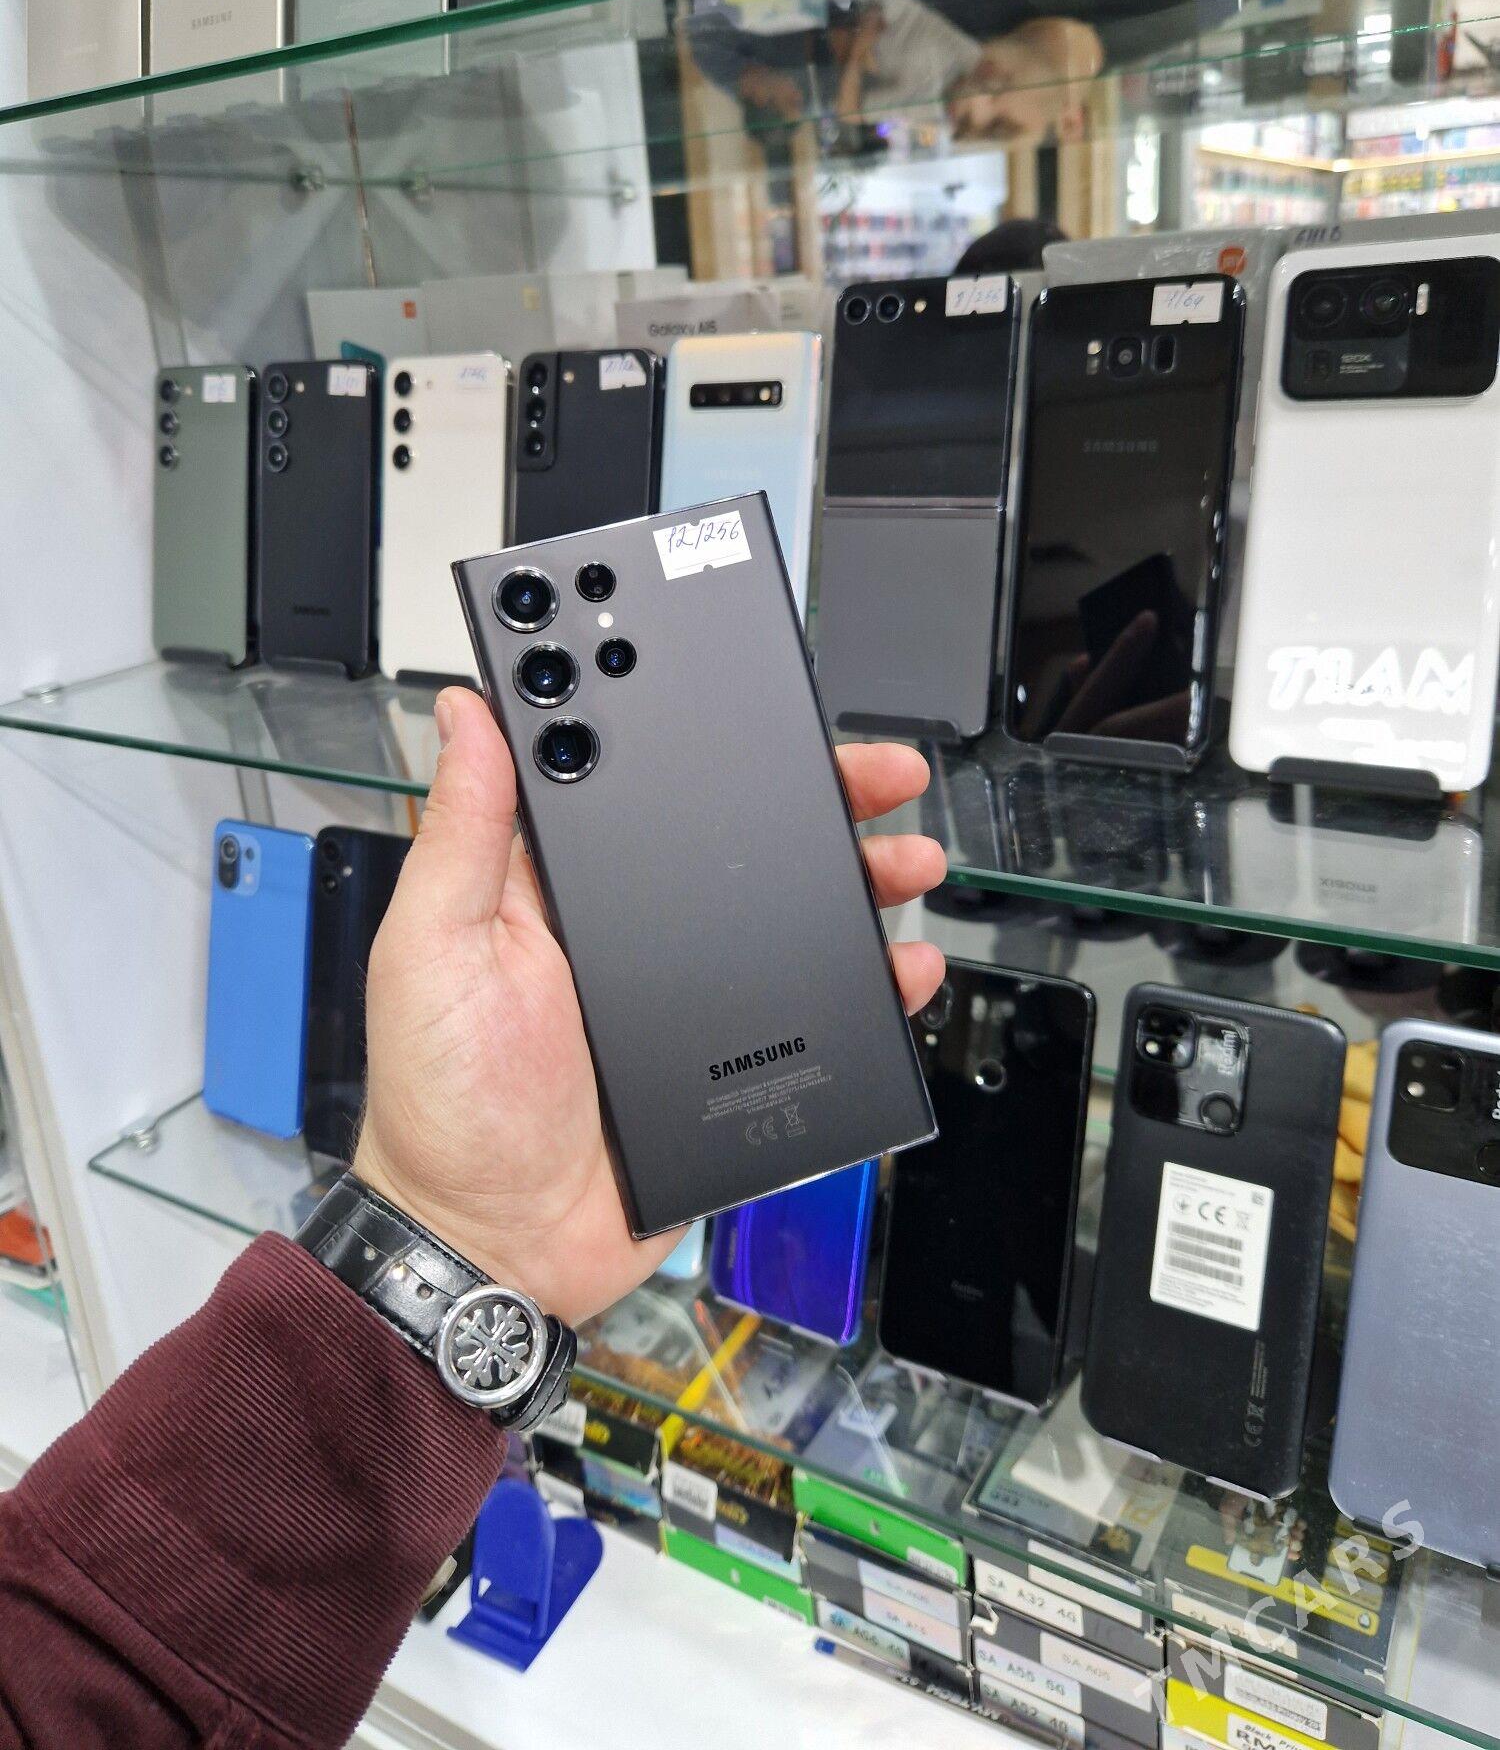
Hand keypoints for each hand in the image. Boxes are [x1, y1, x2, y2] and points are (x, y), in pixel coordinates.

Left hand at [356, 688, 946, 1324]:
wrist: (493, 1245)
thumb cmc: (441, 1102)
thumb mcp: (434, 949)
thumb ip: (462, 832)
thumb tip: (465, 711)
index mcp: (561, 887)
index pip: (646, 786)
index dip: (703, 738)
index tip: (763, 704)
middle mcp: (632, 931)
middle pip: (739, 843)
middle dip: (819, 801)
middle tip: (879, 774)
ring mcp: (687, 997)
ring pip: (792, 918)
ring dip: (859, 880)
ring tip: (904, 860)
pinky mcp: (729, 1063)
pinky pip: (814, 1014)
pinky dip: (868, 988)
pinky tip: (900, 967)